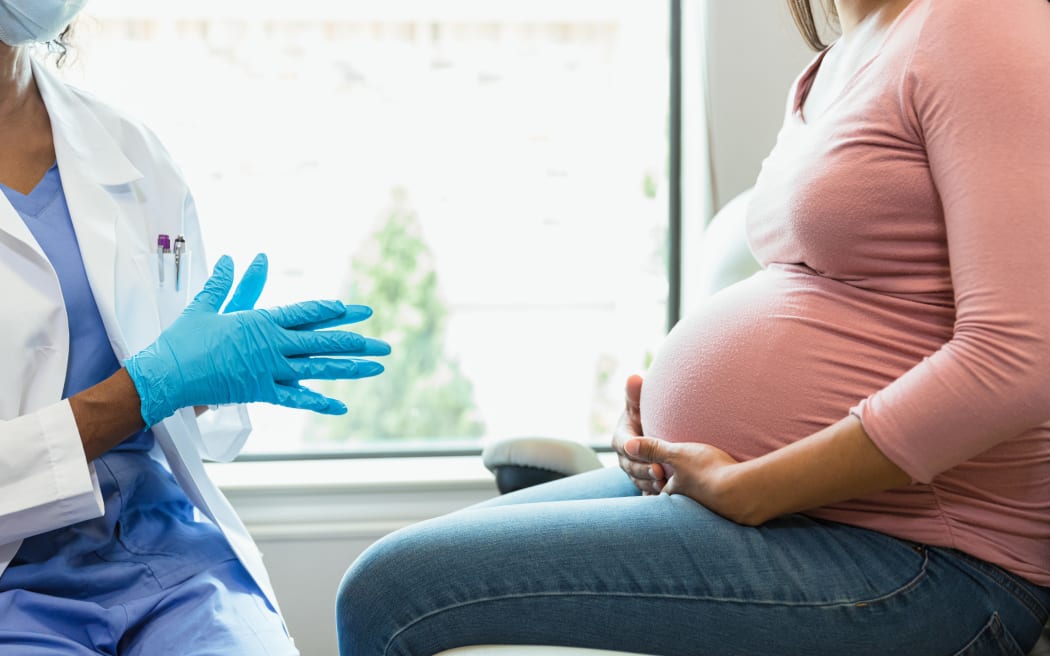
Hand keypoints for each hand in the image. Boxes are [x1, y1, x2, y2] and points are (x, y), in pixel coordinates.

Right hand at [125, 254, 390, 426]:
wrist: (168, 375)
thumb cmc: (184, 340)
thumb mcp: (205, 307)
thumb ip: (224, 284)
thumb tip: (232, 260)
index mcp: (261, 321)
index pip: (306, 313)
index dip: (332, 311)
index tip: (355, 309)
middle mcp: (272, 345)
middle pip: (323, 341)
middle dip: (356, 341)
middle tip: (383, 343)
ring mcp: (270, 370)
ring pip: (318, 369)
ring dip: (350, 369)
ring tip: (376, 368)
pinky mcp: (261, 392)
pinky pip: (296, 399)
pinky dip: (319, 403)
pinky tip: (342, 407)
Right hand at [611, 374, 667, 494]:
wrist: (653, 432)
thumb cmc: (645, 415)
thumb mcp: (638, 405)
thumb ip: (635, 394)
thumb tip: (634, 377)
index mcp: (621, 438)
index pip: (624, 446)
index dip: (635, 451)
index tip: (648, 455)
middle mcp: (624, 458)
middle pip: (631, 467)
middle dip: (644, 471)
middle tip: (661, 473)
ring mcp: (633, 472)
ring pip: (639, 481)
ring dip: (650, 485)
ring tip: (666, 486)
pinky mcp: (644, 483)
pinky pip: (647, 493)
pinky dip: (654, 496)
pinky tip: (665, 499)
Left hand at [624, 437, 749, 522]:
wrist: (744, 491)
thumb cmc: (708, 471)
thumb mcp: (678, 454)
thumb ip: (654, 449)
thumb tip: (626, 446)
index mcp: (675, 493)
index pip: (659, 494)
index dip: (653, 490)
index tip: (648, 490)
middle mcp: (690, 507)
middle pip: (678, 505)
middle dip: (674, 501)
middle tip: (668, 499)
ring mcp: (712, 512)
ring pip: (700, 507)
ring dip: (698, 501)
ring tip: (698, 498)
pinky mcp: (733, 513)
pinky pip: (722, 508)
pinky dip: (720, 502)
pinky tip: (727, 497)